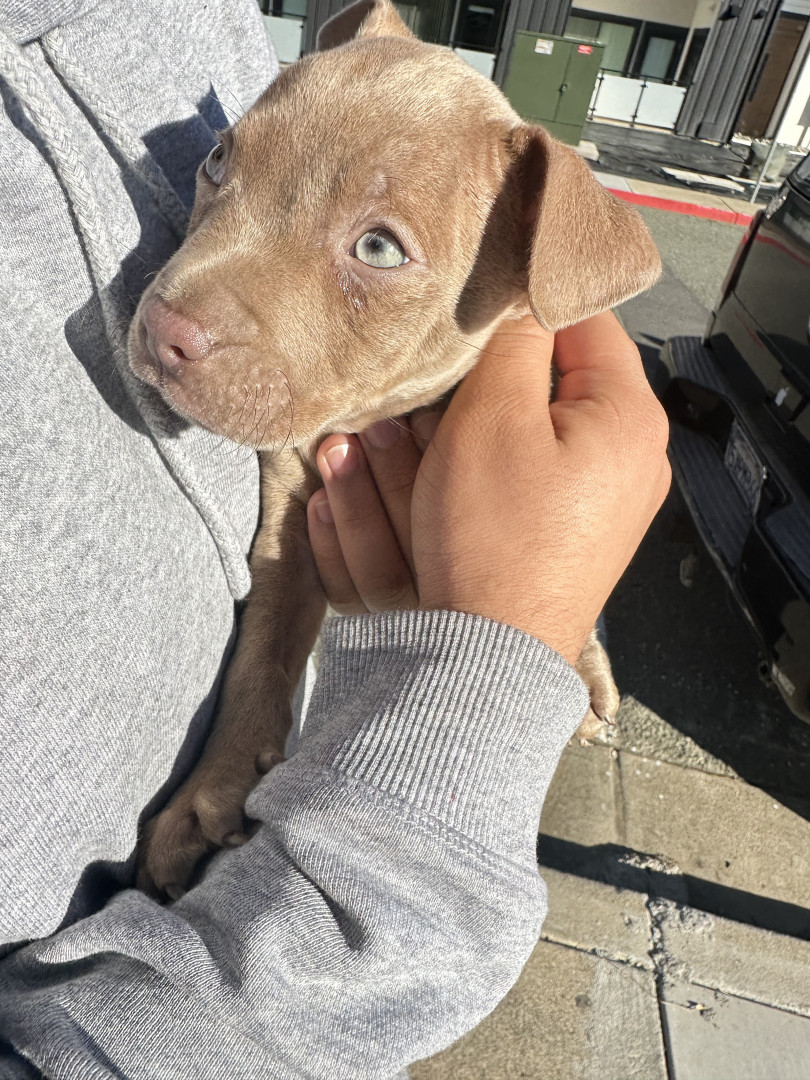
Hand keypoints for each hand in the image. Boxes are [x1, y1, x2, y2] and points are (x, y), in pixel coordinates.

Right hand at [307, 312, 669, 662]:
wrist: (483, 662)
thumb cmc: (493, 538)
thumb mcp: (494, 418)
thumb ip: (515, 344)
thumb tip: (528, 299)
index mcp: (626, 421)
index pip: (587, 325)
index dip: (530, 299)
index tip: (477, 291)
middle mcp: (622, 463)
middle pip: (543, 389)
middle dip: (468, 385)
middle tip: (408, 382)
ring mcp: (588, 507)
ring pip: (508, 445)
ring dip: (437, 438)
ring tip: (365, 438)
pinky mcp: (550, 541)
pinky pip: (496, 492)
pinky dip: (446, 484)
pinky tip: (384, 484)